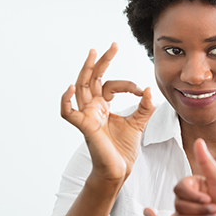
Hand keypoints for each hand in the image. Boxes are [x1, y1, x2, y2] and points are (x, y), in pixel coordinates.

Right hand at [61, 43, 154, 183]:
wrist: (119, 170)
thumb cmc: (123, 149)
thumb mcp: (138, 123)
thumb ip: (145, 107)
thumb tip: (149, 89)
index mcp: (103, 106)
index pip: (111, 85)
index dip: (128, 84)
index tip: (142, 91)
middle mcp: (93, 108)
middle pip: (93, 78)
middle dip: (102, 61)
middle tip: (113, 45)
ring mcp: (87, 116)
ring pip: (81, 88)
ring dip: (86, 70)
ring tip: (93, 54)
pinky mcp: (84, 127)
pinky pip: (68, 113)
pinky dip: (66, 101)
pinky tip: (71, 87)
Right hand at [174, 139, 215, 215]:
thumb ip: (206, 161)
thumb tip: (199, 141)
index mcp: (190, 185)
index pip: (179, 189)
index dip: (193, 196)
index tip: (209, 198)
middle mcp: (186, 198)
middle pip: (179, 205)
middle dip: (200, 209)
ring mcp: (186, 213)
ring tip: (215, 215)